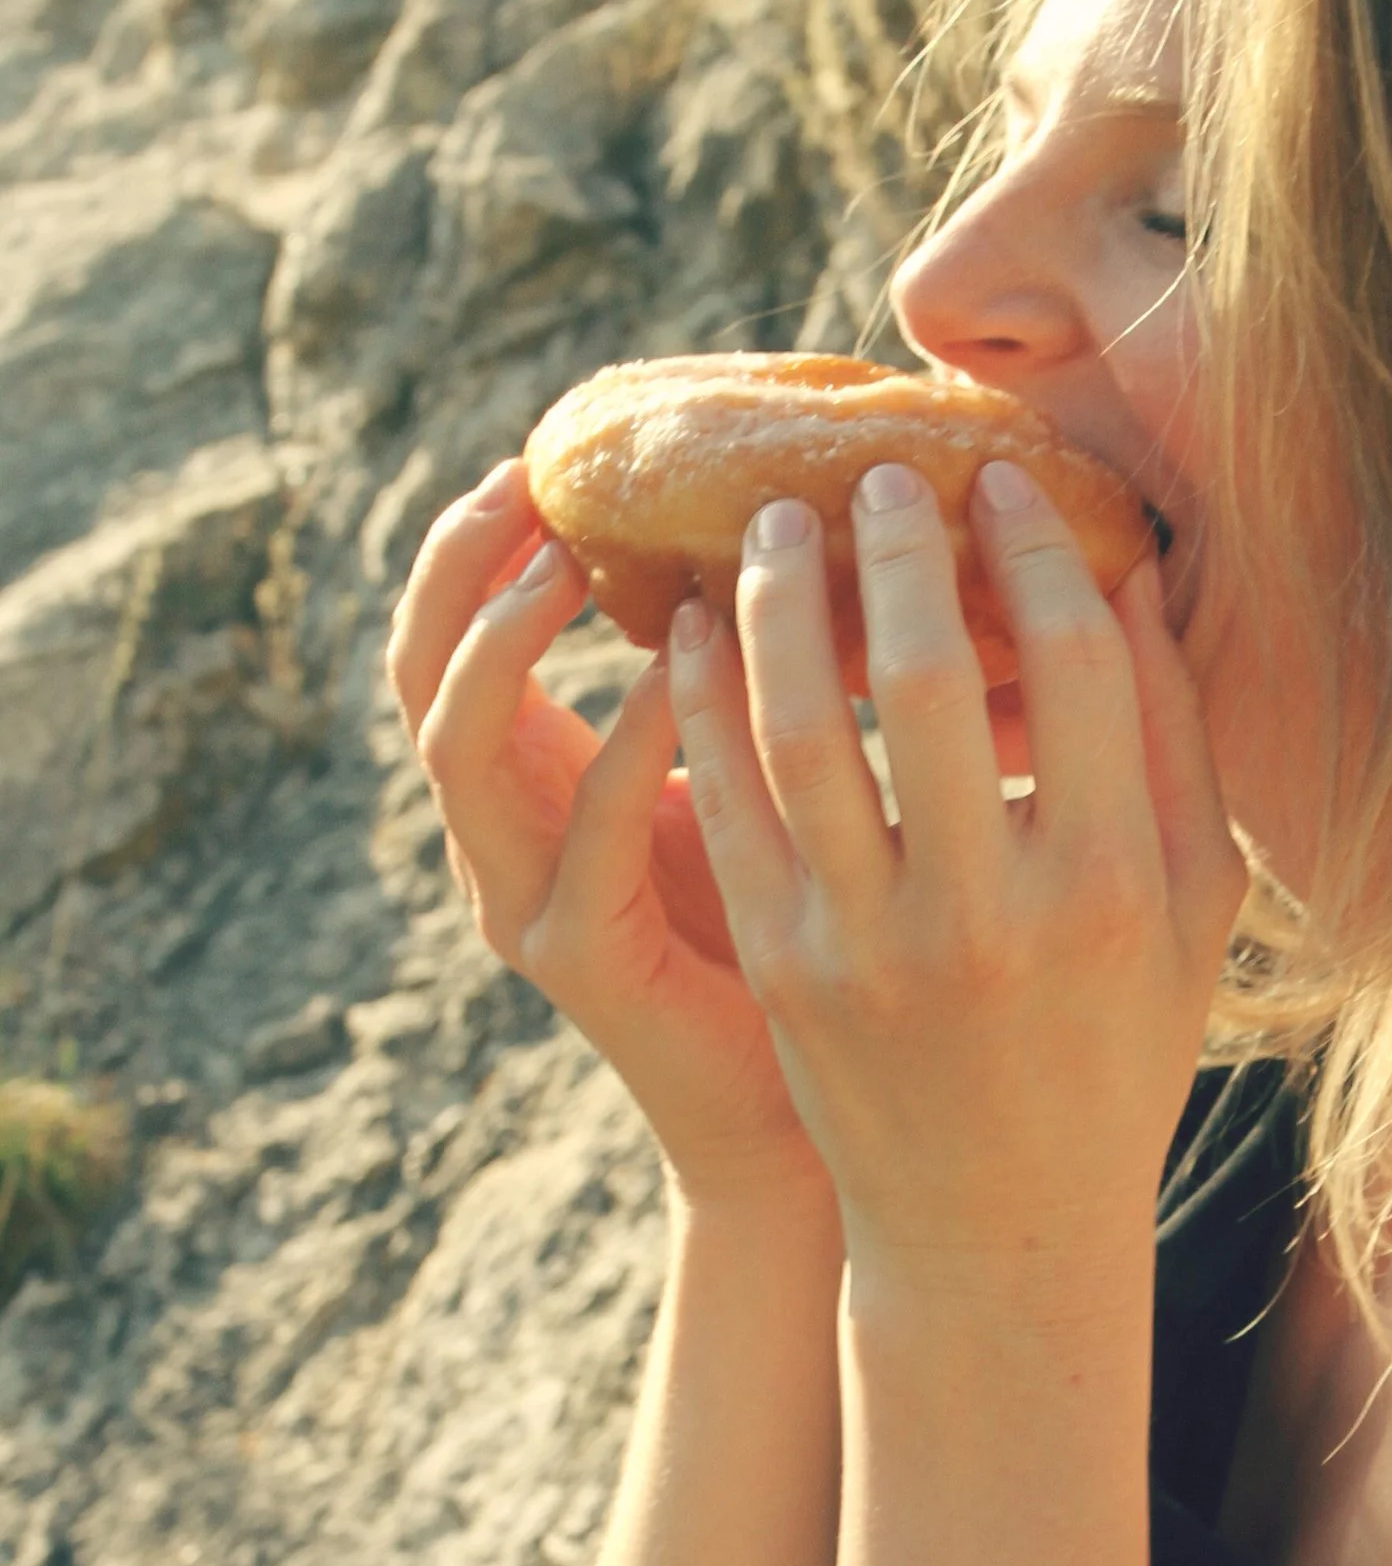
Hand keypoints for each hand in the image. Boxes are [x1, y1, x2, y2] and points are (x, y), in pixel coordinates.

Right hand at [387, 463, 829, 1209]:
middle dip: (459, 569)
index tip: (536, 454)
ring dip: (505, 641)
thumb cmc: (795, 930)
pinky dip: (626, 744)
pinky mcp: (583, 962)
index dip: (470, 544)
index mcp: (533, 784)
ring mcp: (526, 903)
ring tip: (564, 560)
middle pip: (418, 676)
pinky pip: (581, 839)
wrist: (798, 1111)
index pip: (448, 638)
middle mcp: (504, 839)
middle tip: (524, 484)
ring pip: (458, 748)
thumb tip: (799, 518)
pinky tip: (682, 673)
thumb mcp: (753, 773)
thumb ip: (742, 673)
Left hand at [668, 459, 1243, 1311]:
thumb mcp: (1189, 912)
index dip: (1031, 554)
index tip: (998, 485)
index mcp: (1106, 889)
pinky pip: (727, 801)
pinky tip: (697, 630)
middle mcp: (985, 915)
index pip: (1071, 669)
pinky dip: (704, 699)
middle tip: (873, 475)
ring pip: (800, 727)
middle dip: (894, 549)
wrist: (997, 1225)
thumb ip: (1174, 746)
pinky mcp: (782, 967)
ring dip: (778, 603)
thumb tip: (1133, 574)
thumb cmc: (1113, 1052)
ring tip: (769, 525)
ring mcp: (868, 945)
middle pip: (925, 677)